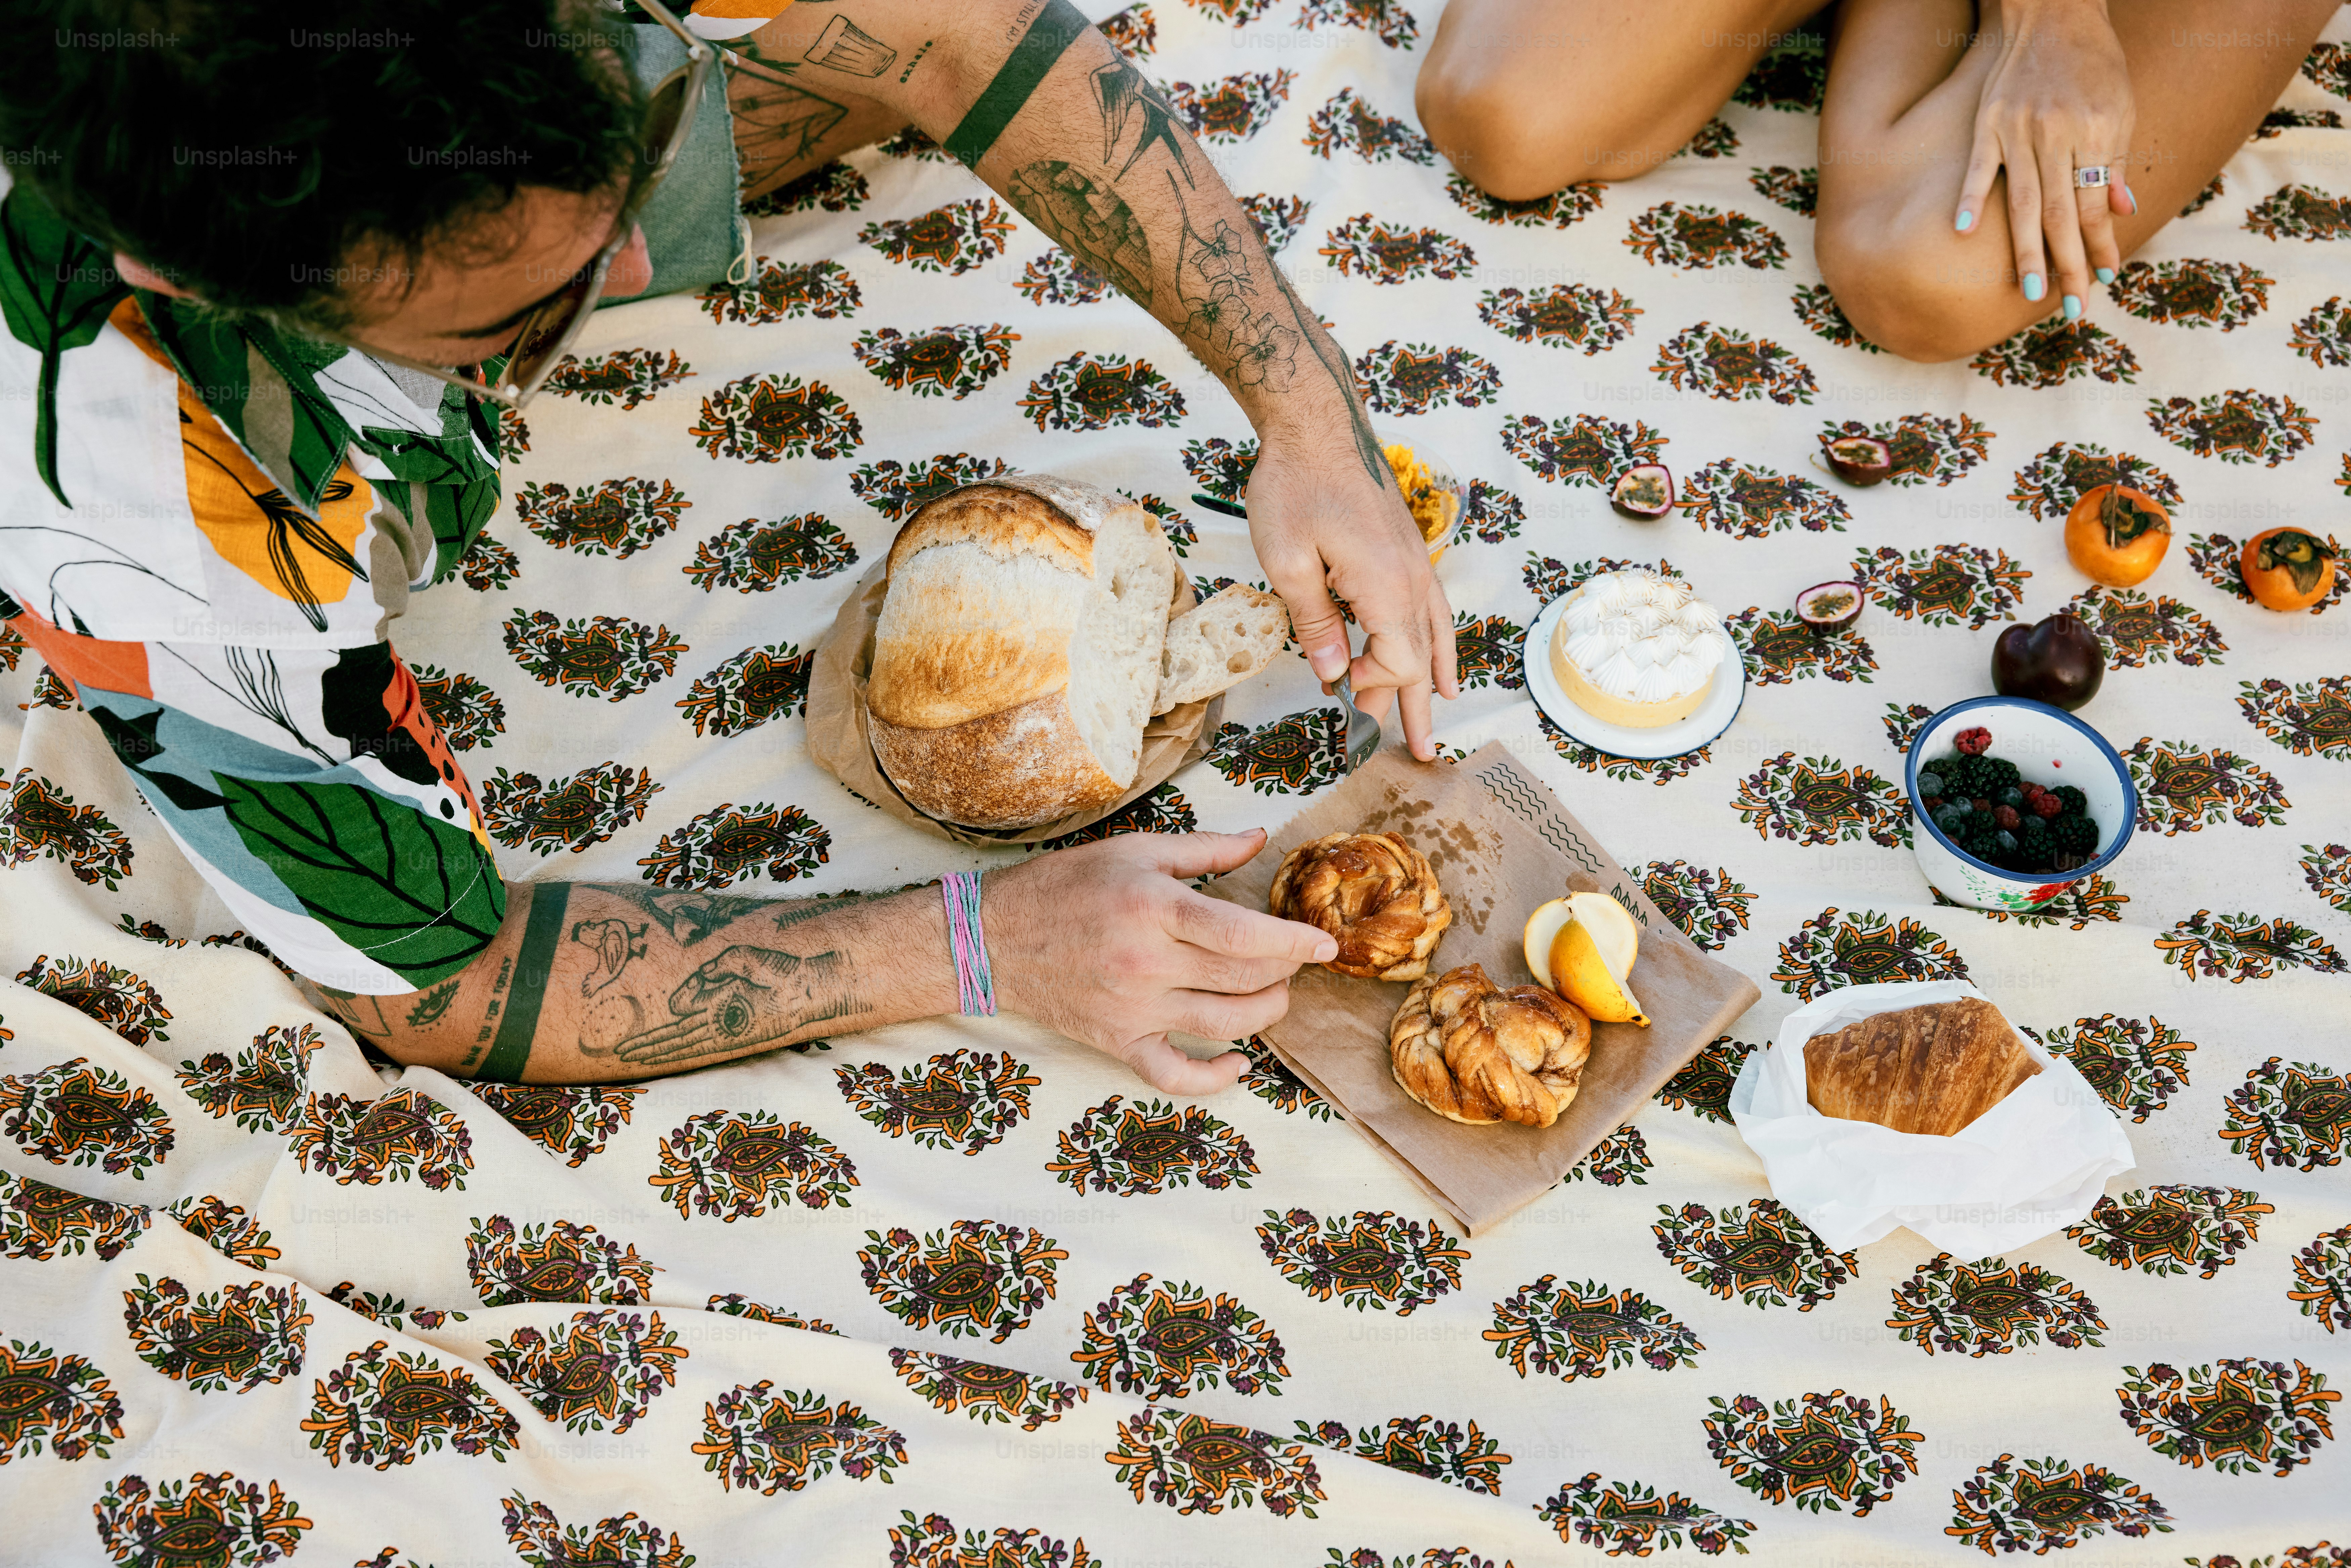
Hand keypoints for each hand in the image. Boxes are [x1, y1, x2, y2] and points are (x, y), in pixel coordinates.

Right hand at [985, 830, 1337, 1093]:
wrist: (994, 938)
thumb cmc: (1066, 887)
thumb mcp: (1135, 850)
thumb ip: (1205, 848)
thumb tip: (1262, 839)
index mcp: (1155, 909)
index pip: (1246, 937)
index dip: (1295, 943)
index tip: (1324, 944)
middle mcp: (1148, 963)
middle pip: (1245, 981)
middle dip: (1285, 972)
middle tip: (1292, 959)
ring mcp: (1134, 1009)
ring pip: (1225, 1025)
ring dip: (1266, 1013)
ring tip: (1273, 993)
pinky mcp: (1118, 1042)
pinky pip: (1176, 1075)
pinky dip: (1214, 1078)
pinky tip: (1238, 1063)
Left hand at [1244, 438, 1459, 759]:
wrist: (1316, 425)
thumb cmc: (1296, 485)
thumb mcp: (1289, 560)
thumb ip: (1315, 623)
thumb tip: (1334, 675)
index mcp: (1386, 586)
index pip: (1398, 662)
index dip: (1370, 685)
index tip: (1335, 685)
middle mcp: (1413, 579)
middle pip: (1422, 659)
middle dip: (1414, 708)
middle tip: (1416, 754)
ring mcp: (1415, 564)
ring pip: (1434, 636)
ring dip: (1431, 681)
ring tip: (1434, 718)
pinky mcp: (1407, 552)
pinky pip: (1433, 610)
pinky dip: (1438, 642)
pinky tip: (1441, 660)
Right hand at [1952, 2, 2135, 316]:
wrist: (2054, 11)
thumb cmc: (2093, 62)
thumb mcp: (2120, 106)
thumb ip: (2115, 161)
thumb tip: (2121, 214)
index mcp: (2094, 130)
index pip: (2094, 202)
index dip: (2099, 244)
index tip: (2105, 278)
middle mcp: (2057, 133)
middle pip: (2061, 212)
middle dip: (2067, 263)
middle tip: (2073, 306)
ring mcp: (2018, 128)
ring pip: (2023, 202)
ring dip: (2027, 251)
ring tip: (2028, 292)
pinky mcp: (1988, 121)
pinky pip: (1978, 167)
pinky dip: (1972, 199)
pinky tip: (1964, 233)